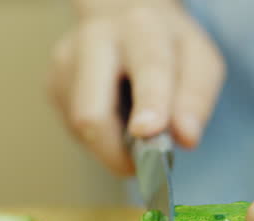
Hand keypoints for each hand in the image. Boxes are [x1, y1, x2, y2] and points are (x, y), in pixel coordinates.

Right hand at [47, 1, 225, 174]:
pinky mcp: (53, 84)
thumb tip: (185, 138)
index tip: (149, 131)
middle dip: (115, 151)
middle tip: (141, 169)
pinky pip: (76, 130)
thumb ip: (196, 98)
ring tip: (133, 131)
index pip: (148, 67)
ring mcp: (67, 62)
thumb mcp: (199, 61)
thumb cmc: (168, 48)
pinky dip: (101, 138)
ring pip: (81, 128)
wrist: (124, 18)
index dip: (150, 102)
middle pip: (92, 111)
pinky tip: (115, 118)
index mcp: (142, 28)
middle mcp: (96, 39)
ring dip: (110, 147)